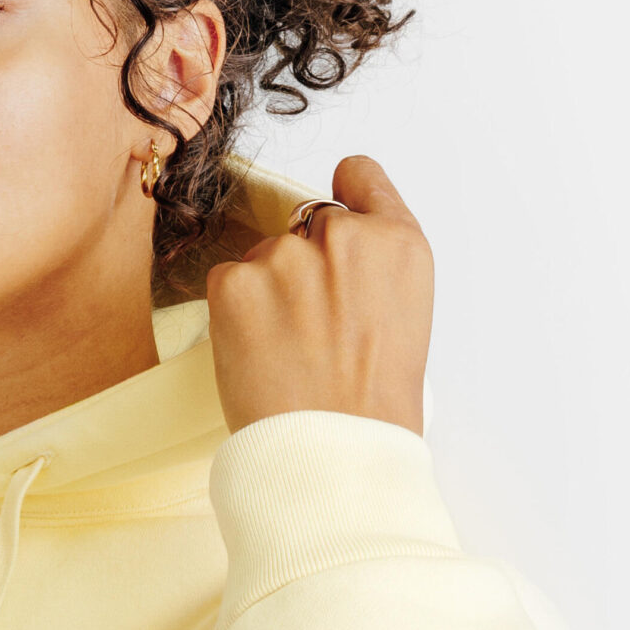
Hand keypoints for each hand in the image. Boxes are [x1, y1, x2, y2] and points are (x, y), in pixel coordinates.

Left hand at [205, 153, 432, 435]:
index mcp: (397, 245)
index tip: (335, 215)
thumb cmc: (371, 406)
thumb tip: (337, 255)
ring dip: (266, 294)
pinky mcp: (235, 281)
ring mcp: (287, 255)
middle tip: (311, 330)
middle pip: (307, 225)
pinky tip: (258, 355)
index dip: (344, 197)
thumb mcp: (403, 320)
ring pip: (263, 258)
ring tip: (287, 354)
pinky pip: (226, 282)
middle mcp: (345, 236)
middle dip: (303, 265)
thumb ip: (374, 270)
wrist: (333, 453)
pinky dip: (233, 315)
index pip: (360, 176)